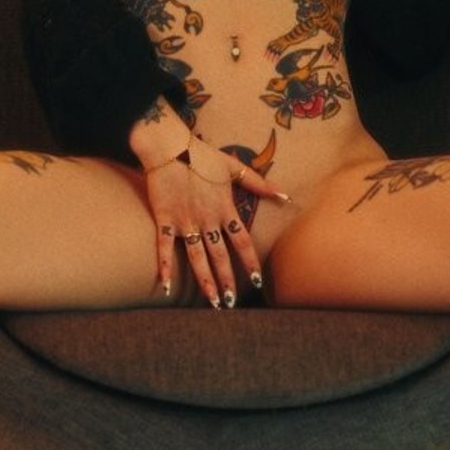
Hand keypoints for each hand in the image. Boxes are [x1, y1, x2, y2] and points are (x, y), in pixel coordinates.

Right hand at [144, 136, 286, 307]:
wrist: (169, 146)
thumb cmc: (202, 155)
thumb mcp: (234, 167)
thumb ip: (259, 183)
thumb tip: (285, 196)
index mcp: (225, 208)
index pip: (242, 242)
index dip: (249, 263)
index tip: (256, 282)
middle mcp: (206, 219)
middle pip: (219, 256)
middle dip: (227, 281)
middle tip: (230, 304)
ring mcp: (185, 221)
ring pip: (196, 258)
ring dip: (205, 281)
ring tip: (212, 302)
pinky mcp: (165, 219)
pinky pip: (164, 248)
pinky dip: (164, 267)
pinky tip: (165, 286)